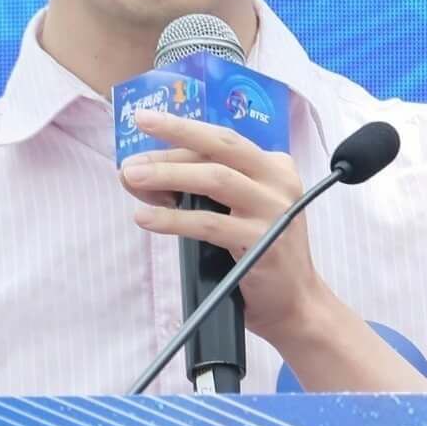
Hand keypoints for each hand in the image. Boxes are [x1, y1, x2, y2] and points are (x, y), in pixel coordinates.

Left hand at [119, 110, 335, 347]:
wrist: (294, 302)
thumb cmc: (258, 253)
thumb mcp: (234, 211)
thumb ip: (198, 188)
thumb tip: (140, 174)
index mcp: (274, 166)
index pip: (221, 142)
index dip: (179, 136)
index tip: (144, 127)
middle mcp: (278, 181)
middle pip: (221, 146)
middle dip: (177, 132)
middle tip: (139, 123)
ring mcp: (274, 210)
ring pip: (214, 178)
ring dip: (169, 174)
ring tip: (132, 176)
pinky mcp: (262, 242)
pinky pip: (210, 224)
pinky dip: (174, 220)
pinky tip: (146, 218)